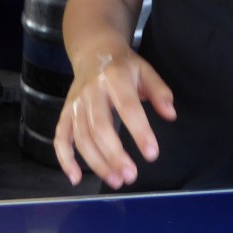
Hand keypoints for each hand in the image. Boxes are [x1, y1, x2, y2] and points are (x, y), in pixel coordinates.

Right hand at [54, 50, 175, 188]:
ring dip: (96, 162)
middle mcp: (91, 91)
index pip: (128, 106)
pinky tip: (76, 178)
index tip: (152, 154)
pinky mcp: (65, 113)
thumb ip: (159, 91)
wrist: (93, 51)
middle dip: (114, 155)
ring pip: (81, 137)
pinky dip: (65, 159)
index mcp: (115, 77)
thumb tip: (171, 115)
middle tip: (131, 176)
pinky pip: (61, 137)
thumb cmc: (124, 66)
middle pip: (100, 127)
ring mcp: (75, 103)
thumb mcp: (146, 70)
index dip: (139, 131)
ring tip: (116, 181)